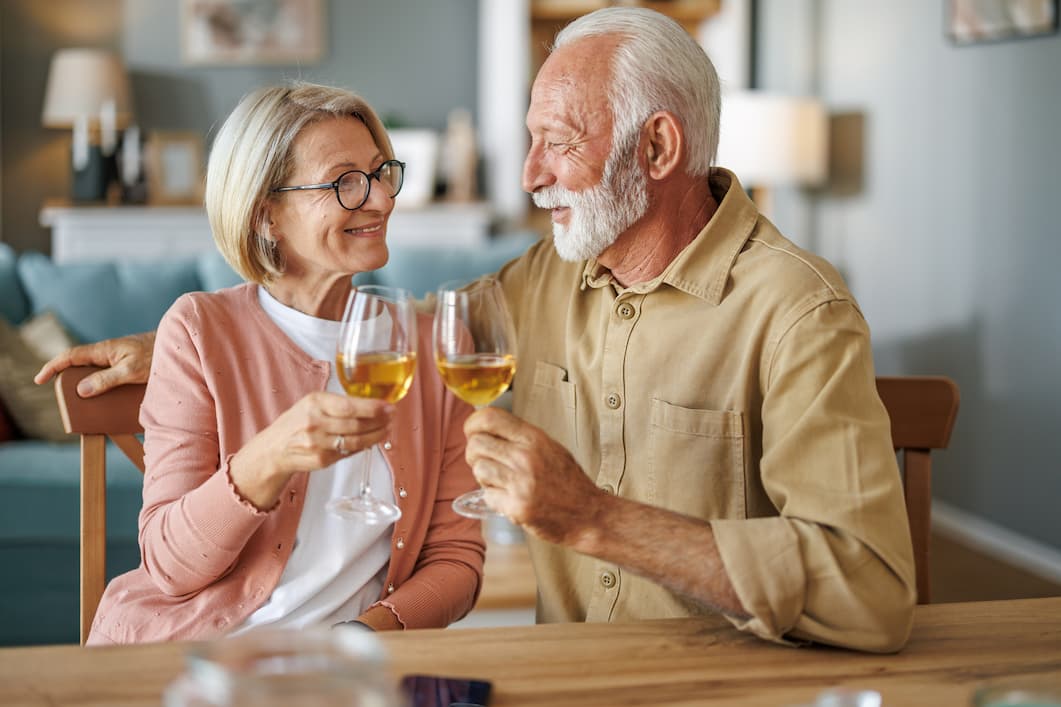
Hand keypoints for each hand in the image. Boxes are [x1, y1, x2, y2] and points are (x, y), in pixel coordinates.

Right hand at [34, 331, 155, 396]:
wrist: (178, 346)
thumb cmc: (156, 355)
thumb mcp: (131, 370)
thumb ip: (107, 379)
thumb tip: (81, 391)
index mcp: (104, 350)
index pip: (70, 356)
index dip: (53, 367)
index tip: (39, 380)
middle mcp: (107, 353)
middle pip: (80, 366)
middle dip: (69, 381)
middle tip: (65, 401)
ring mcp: (117, 359)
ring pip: (94, 373)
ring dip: (88, 386)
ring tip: (87, 406)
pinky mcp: (127, 365)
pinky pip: (108, 377)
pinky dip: (102, 387)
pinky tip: (109, 401)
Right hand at [228, 392, 394, 508]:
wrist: (274, 448)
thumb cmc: (296, 421)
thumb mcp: (313, 403)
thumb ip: (339, 403)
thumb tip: (373, 406)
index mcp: (314, 403)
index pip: (350, 406)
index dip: (373, 408)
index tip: (388, 407)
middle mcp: (314, 423)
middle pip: (356, 425)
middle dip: (379, 421)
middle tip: (392, 418)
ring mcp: (317, 444)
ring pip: (356, 441)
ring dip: (376, 436)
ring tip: (386, 429)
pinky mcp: (321, 460)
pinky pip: (349, 453)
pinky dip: (363, 446)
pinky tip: (371, 440)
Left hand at [463, 407, 603, 545]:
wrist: (588, 514)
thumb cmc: (569, 482)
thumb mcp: (550, 448)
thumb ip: (521, 437)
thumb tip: (487, 427)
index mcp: (534, 438)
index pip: (489, 418)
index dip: (473, 423)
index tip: (472, 431)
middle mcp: (526, 457)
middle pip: (476, 443)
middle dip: (475, 454)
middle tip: (488, 463)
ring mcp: (521, 483)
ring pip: (478, 469)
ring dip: (484, 477)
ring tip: (501, 482)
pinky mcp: (517, 507)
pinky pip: (487, 495)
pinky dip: (494, 498)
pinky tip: (509, 499)